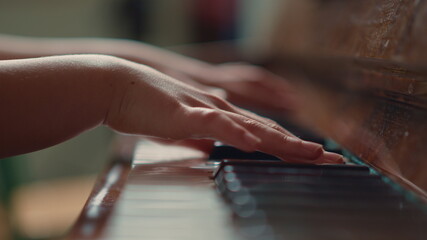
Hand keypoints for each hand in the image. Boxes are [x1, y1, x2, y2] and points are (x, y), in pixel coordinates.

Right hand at [105, 61, 341, 163]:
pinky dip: (236, 132)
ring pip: (251, 126)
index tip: (315, 158)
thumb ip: (201, 133)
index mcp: (221, 114)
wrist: (117, 86)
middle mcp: (221, 109)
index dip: (291, 145)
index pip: (264, 132)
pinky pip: (214, 123)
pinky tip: (255, 143)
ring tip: (311, 153)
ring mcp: (205, 108)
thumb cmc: (147, 107)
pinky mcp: (184, 112)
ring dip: (282, 140)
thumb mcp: (182, 125)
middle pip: (268, 130)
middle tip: (332, 160)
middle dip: (302, 147)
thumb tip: (212, 145)